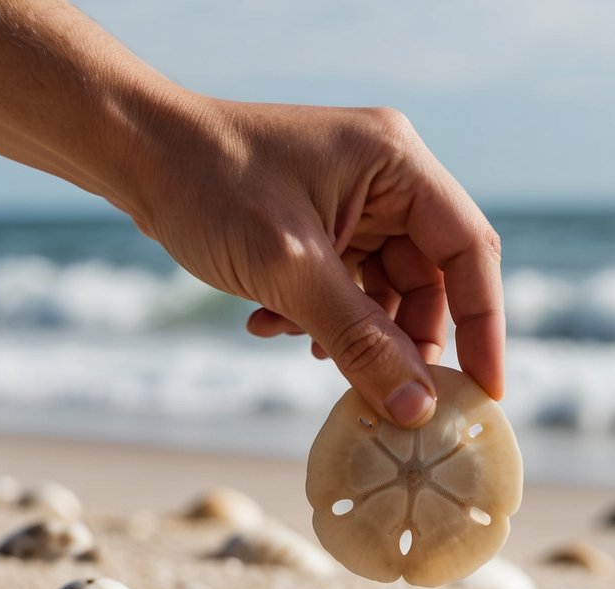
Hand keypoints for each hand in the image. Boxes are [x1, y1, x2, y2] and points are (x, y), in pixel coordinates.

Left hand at [130, 98, 504, 427]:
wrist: (129, 151)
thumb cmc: (206, 185)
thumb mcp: (289, 270)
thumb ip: (359, 340)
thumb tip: (418, 410)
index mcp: (397, 163)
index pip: (469, 250)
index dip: (484, 325)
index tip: (485, 390)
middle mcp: (386, 177)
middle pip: (430, 277)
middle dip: (402, 338)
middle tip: (386, 394)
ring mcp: (354, 200)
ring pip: (385, 289)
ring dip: (352, 332)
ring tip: (302, 348)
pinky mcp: (322, 222)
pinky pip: (347, 284)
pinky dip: (320, 316)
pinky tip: (274, 325)